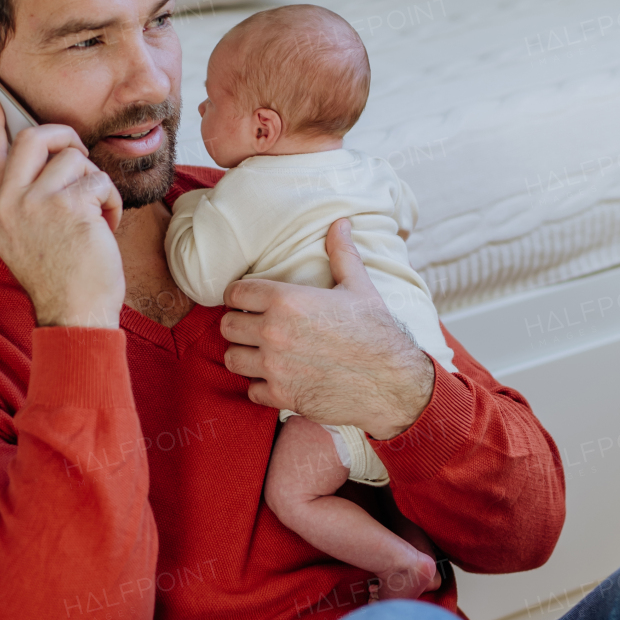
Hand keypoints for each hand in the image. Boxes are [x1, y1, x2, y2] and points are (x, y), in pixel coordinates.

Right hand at [0, 95, 124, 327]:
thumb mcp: (20, 237)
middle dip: (63, 136)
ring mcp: (36, 203)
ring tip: (94, 211)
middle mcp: (7, 203)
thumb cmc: (56, 276)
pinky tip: (106, 226)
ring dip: (93, 181)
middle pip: (32, 138)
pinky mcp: (70, 206)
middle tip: (77, 151)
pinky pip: (99, 180)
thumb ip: (18, 198)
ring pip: (73, 158)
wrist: (73, 313)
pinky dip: (111, 202)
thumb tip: (34, 156)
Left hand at [220, 219, 435, 438]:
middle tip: (254, 327)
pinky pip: (251, 390)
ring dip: (244, 355)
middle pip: (227, 326)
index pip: (235, 293)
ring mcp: (275, 367)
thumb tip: (341, 223)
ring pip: (232, 359)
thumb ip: (341, 253)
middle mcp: (274, 333)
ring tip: (261, 352)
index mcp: (286, 300)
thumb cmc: (376, 331)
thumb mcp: (359, 286)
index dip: (239, 296)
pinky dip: (261, 386)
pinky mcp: (282, 396)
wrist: (392, 381)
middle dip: (238, 324)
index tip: (249, 302)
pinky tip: (278, 378)